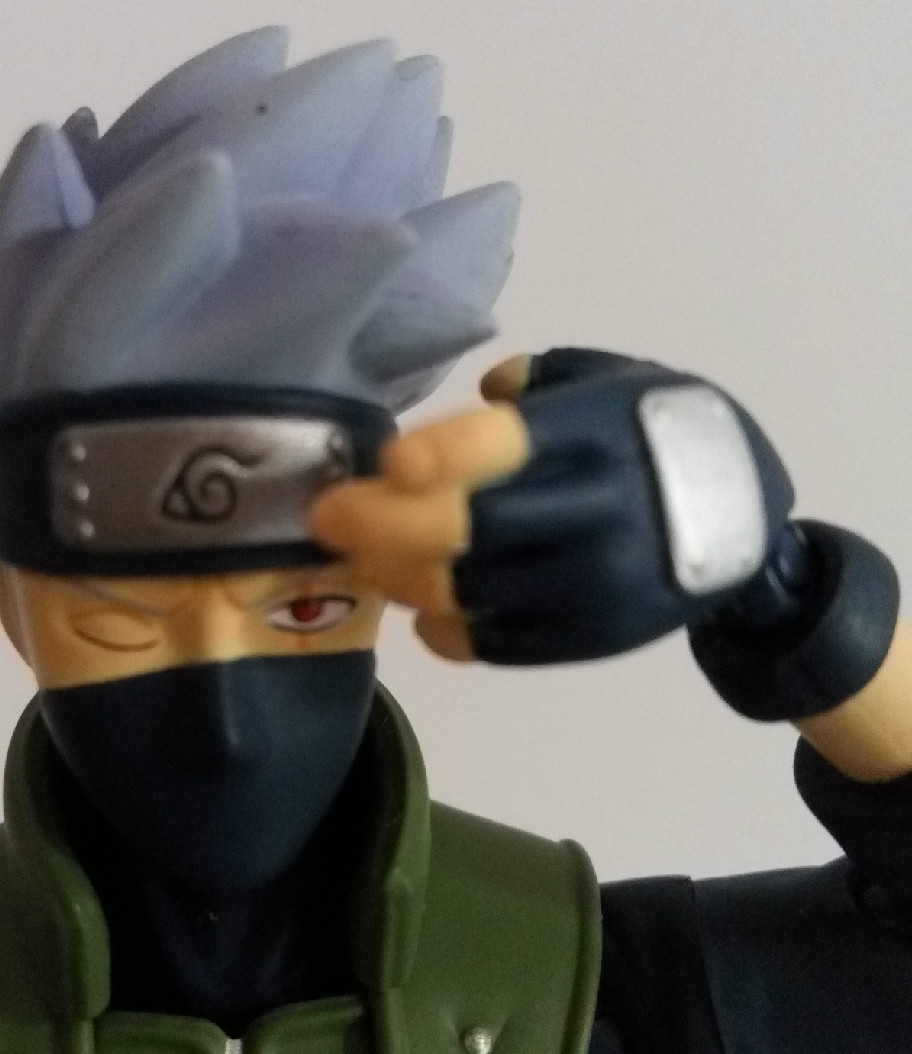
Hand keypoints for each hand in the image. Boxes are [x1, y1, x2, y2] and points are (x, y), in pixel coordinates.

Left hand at [310, 347, 794, 663]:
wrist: (751, 529)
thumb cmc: (666, 436)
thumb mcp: (618, 382)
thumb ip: (542, 385)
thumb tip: (481, 391)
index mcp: (598, 435)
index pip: (506, 446)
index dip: (442, 456)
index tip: (383, 463)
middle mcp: (598, 512)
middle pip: (467, 530)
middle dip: (381, 524)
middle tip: (327, 517)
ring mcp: (598, 584)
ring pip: (470, 592)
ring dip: (401, 577)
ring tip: (367, 560)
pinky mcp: (596, 638)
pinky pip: (501, 645)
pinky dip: (449, 631)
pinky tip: (426, 612)